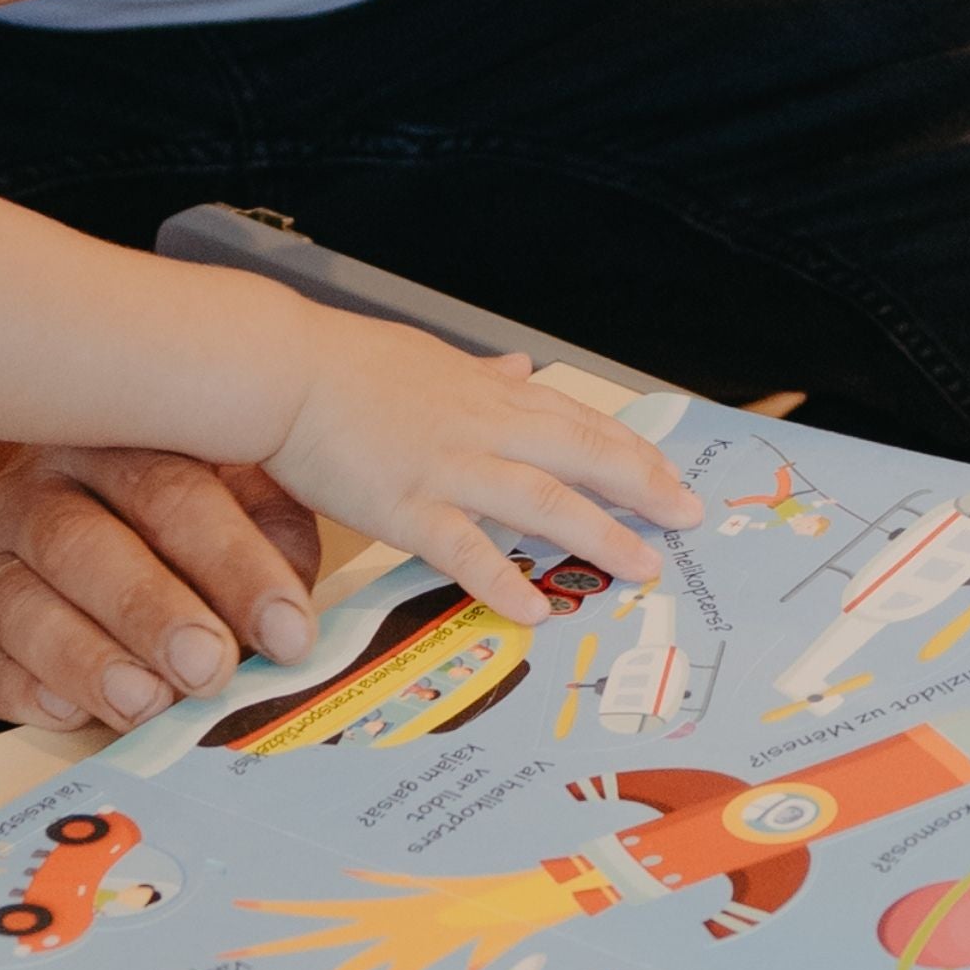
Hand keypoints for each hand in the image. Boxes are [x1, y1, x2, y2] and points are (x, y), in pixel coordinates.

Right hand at [0, 443, 325, 732]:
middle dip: (149, 612)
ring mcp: (6, 563)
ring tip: (147, 702)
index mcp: (122, 441)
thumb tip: (297, 622)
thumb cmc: (214, 520)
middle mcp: (47, 492)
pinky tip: (72, 712)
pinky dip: (24, 691)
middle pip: (81, 545)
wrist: (143, 537)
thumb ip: (280, 547)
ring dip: (87, 659)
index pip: (173, 493)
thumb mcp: (261, 507)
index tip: (288, 631)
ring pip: (21, 605)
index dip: (233, 566)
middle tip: (208, 666)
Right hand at [266, 325, 693, 621]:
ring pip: (543, 502)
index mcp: (487, 394)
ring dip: (599, 535)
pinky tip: (536, 610)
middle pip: (580, 457)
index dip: (627, 450)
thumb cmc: (343, 365)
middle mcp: (481, 428)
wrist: (280, 370)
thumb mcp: (427, 358)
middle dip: (642, 488)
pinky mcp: (405, 507)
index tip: (668, 474)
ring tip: (642, 569)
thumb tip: (520, 367)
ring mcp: (447, 469)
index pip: (575, 421)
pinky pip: (465, 550)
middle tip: (688, 518)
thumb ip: (479, 374)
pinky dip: (503, 579)